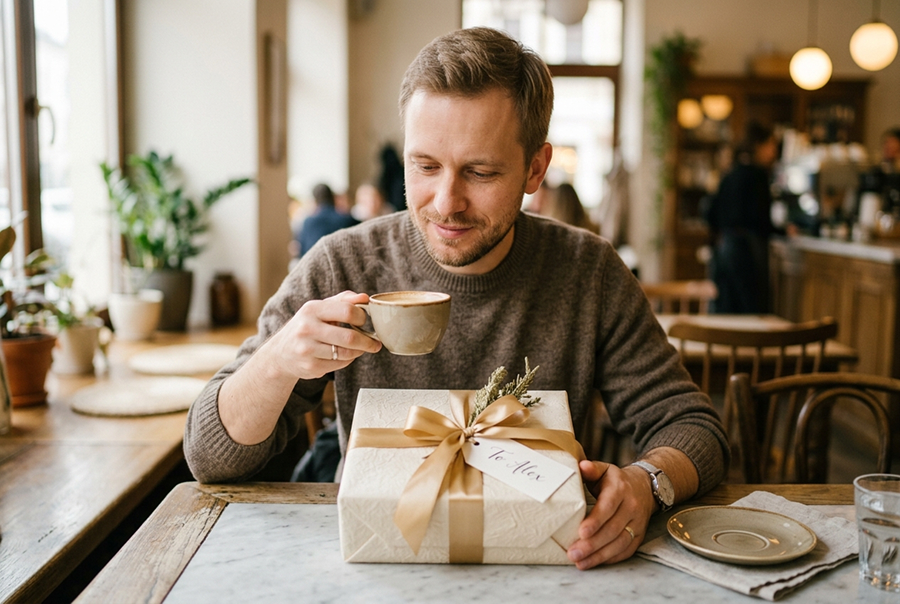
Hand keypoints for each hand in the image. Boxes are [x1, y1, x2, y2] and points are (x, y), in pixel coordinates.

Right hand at [263, 290, 381, 380]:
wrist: (280, 354)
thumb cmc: (307, 326)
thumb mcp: (320, 308)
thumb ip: (343, 300)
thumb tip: (365, 297)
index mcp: (312, 309)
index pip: (347, 311)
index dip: (362, 317)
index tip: (365, 321)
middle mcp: (307, 328)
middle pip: (350, 337)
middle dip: (368, 341)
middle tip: (375, 343)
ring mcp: (307, 349)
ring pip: (346, 353)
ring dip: (359, 352)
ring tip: (361, 348)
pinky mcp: (310, 367)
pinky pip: (339, 365)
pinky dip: (347, 360)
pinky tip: (344, 355)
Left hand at [567, 460, 654, 569]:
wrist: (644, 486)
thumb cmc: (616, 480)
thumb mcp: (604, 469)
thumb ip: (592, 469)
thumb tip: (582, 466)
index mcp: (620, 489)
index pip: (608, 507)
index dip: (595, 521)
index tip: (581, 532)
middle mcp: (631, 507)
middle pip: (612, 529)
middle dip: (592, 544)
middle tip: (573, 553)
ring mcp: (637, 523)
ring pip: (620, 543)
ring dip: (599, 555)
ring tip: (580, 562)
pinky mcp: (639, 535)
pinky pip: (626, 550)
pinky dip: (610, 559)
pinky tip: (594, 562)